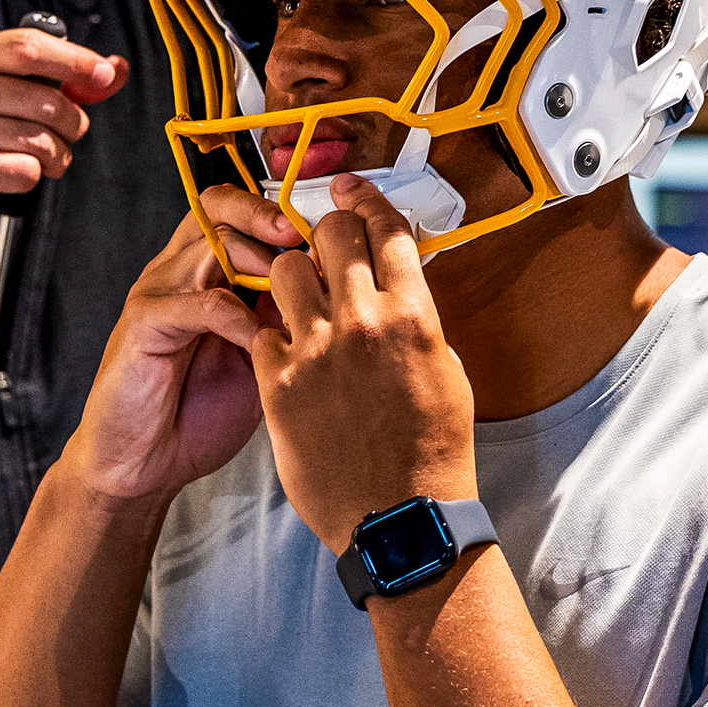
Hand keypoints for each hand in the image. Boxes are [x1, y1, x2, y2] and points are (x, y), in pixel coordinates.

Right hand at [0, 26, 131, 232]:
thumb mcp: (4, 89)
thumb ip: (57, 78)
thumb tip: (115, 70)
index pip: (30, 47)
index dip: (75, 60)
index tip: (106, 73)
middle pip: (46, 101)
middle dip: (72, 123)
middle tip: (67, 132)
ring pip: (41, 141)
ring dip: (56, 156)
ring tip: (43, 157)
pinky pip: (26, 171)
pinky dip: (32, 177)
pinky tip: (12, 172)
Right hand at [54, 186, 303, 502]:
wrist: (143, 464)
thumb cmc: (200, 411)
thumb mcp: (260, 357)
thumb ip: (285, 318)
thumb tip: (337, 290)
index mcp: (208, 271)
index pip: (241, 212)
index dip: (285, 214)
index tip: (327, 231)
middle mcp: (180, 271)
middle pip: (220, 206)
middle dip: (268, 215)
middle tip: (304, 237)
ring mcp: (158, 293)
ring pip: (210, 242)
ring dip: (258, 260)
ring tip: (291, 287)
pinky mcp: (142, 325)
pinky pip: (196, 302)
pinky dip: (235, 317)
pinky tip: (258, 342)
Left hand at [254, 173, 476, 550]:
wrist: (400, 517)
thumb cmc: (432, 452)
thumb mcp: (445, 371)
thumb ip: (416, 322)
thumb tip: (400, 291)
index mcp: (413, 315)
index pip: (385, 230)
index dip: (365, 200)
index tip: (350, 189)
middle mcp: (364, 322)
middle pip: (331, 234)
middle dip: (326, 231)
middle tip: (324, 245)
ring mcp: (317, 351)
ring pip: (285, 270)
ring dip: (291, 275)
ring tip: (297, 298)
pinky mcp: (278, 384)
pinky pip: (262, 331)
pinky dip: (271, 335)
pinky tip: (284, 353)